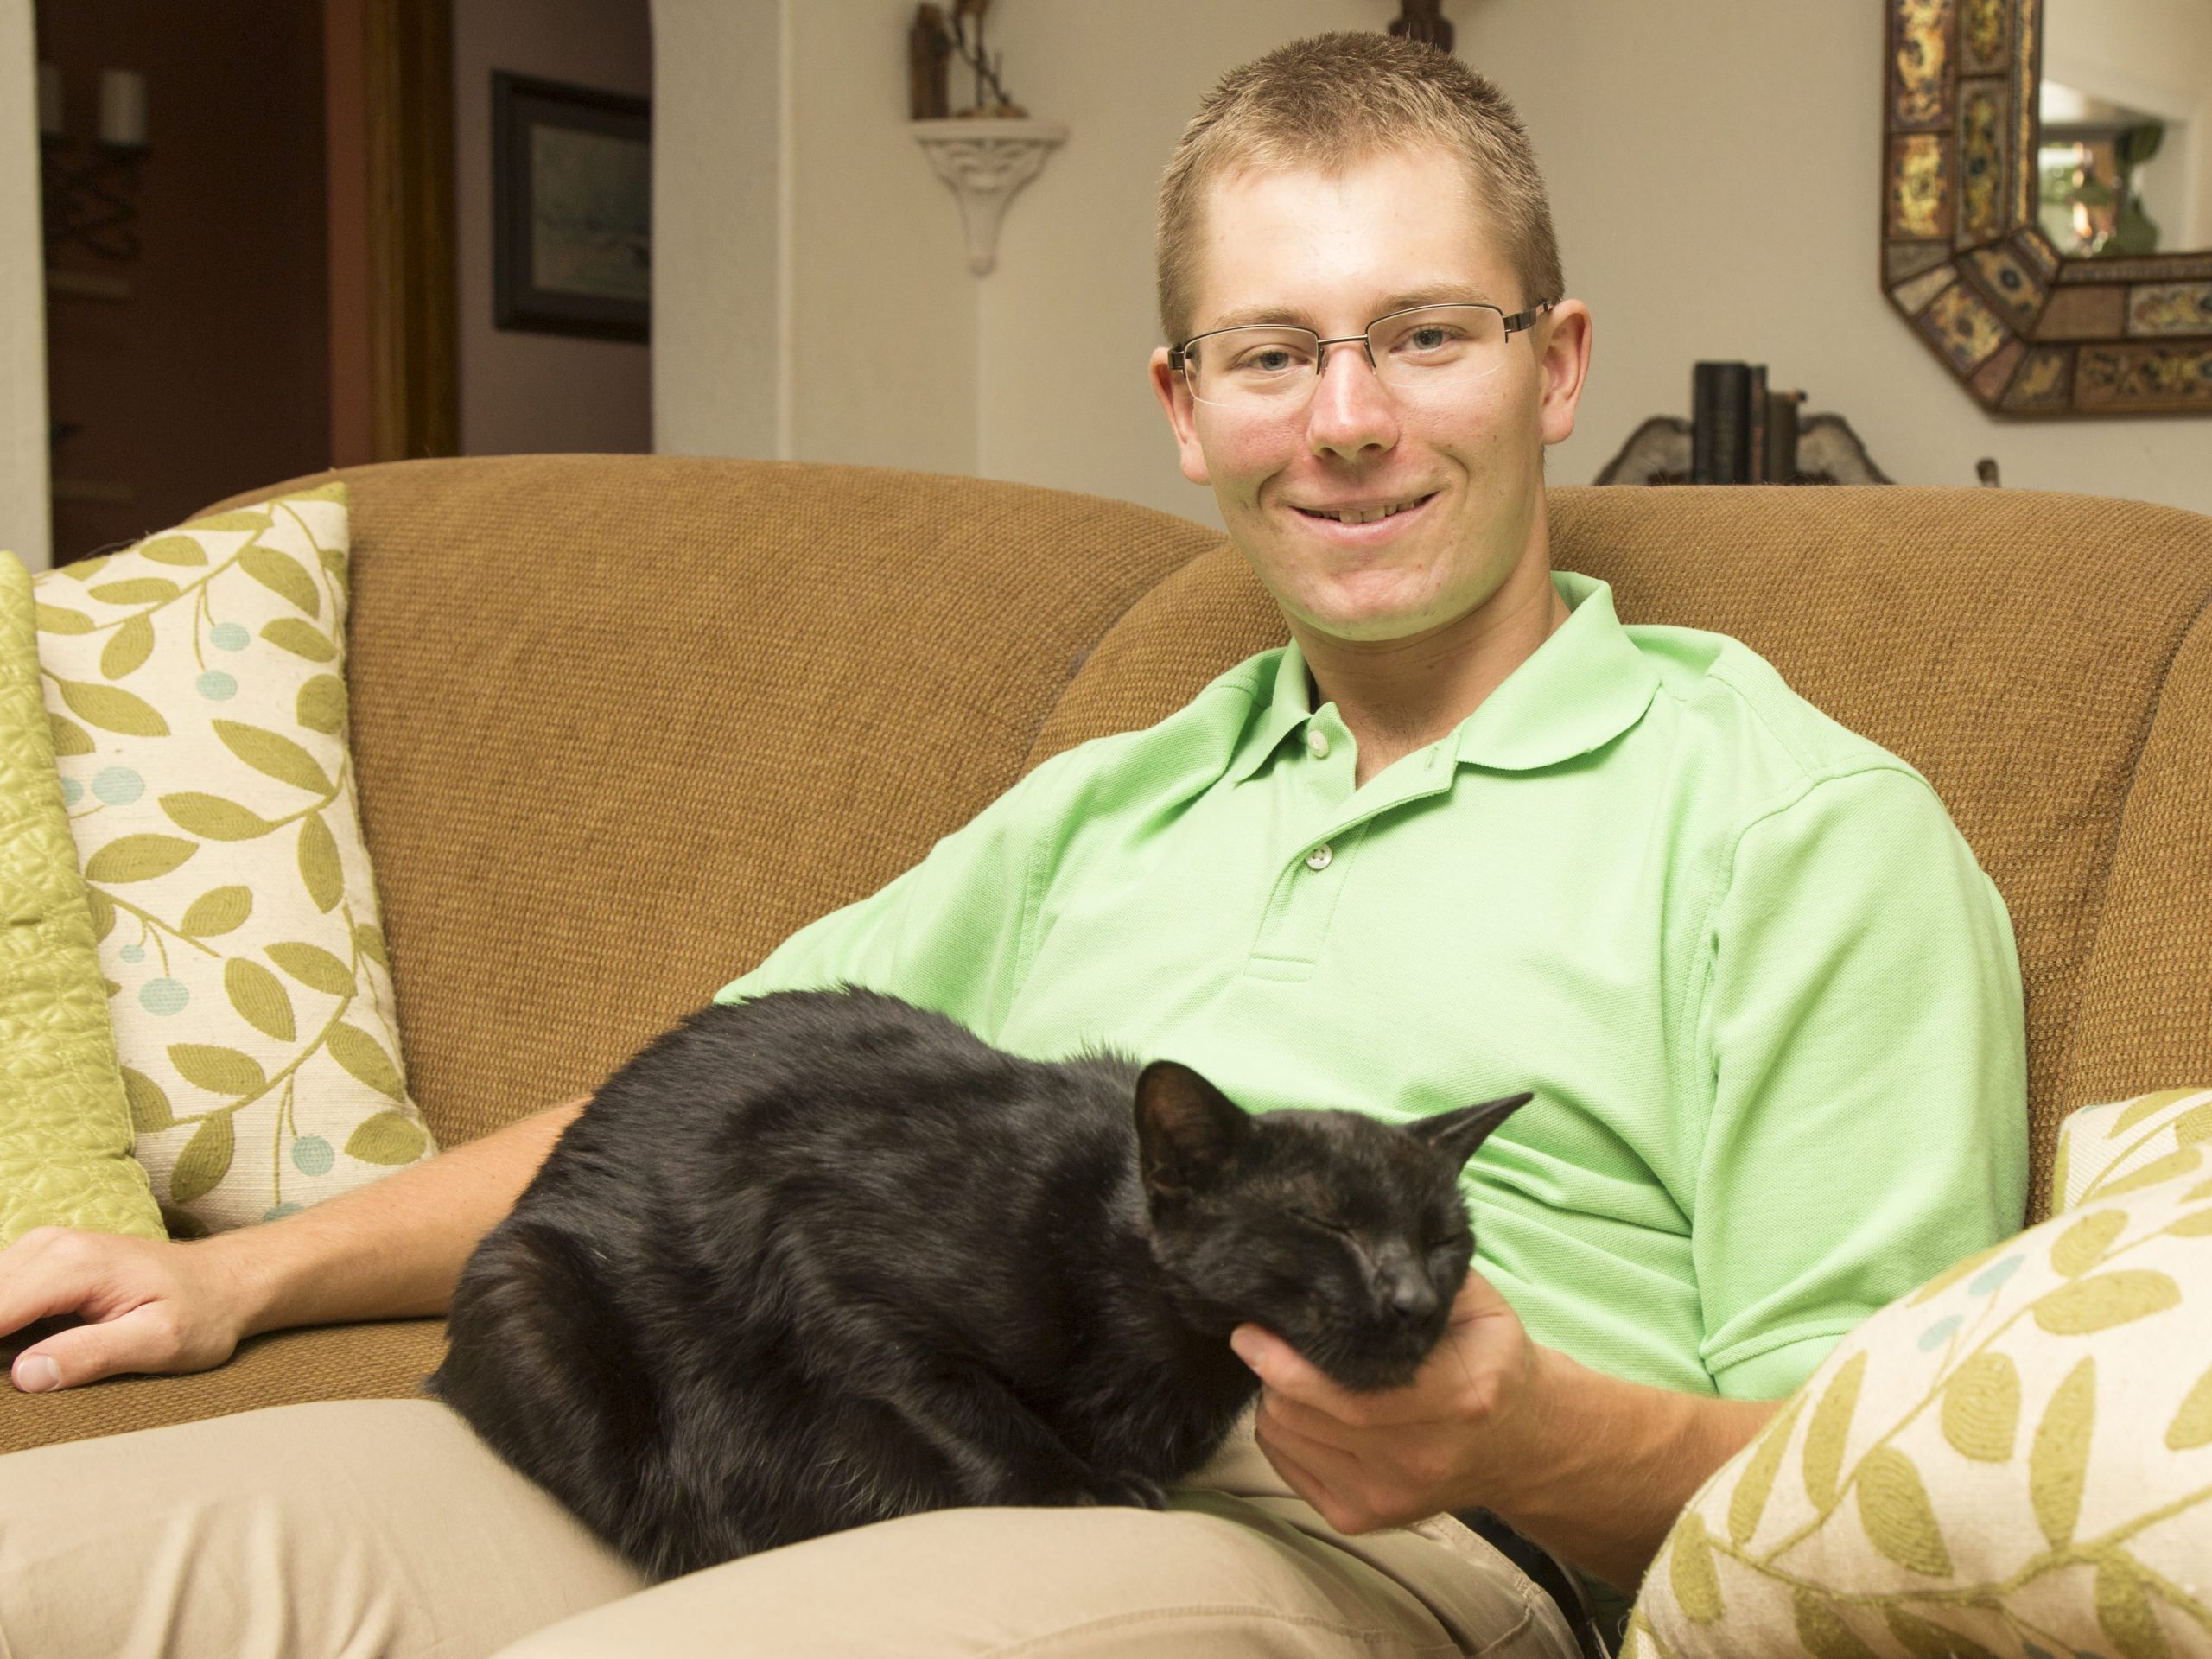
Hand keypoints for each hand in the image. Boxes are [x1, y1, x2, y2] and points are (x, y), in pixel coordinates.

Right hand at [0, 1227, 255, 1391]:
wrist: (225, 1280)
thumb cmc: (201, 1313)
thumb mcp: (160, 1343)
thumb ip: (92, 1355)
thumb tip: (25, 1376)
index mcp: (72, 1267)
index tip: (1, 1382)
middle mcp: (48, 1248)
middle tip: (7, 1382)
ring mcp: (40, 1249)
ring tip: (10, 1371)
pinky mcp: (39, 1261)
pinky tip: (14, 1353)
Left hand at [1231, 1267, 1544, 1534]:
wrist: (1522, 1445)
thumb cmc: (1490, 1359)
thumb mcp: (1478, 1306)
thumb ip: (1421, 1280)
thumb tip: (1350, 1253)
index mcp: (1457, 1399)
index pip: (1348, 1392)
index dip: (1285, 1362)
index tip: (1249, 1328)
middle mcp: (1420, 1458)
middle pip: (1303, 1415)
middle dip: (1271, 1370)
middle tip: (1265, 1337)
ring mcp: (1388, 1496)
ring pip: (1285, 1438)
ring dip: (1276, 1398)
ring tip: (1296, 1370)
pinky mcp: (1362, 1518)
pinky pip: (1286, 1465)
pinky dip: (1283, 1430)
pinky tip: (1308, 1408)